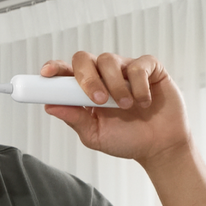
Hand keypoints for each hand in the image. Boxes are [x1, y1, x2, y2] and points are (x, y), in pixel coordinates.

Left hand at [40, 52, 191, 165]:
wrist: (159, 147)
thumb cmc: (126, 139)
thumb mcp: (95, 134)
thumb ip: (75, 119)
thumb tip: (50, 106)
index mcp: (85, 90)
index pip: (65, 71)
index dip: (54, 68)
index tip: (46, 74)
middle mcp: (103, 75)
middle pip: (83, 59)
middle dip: (87, 78)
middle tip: (98, 100)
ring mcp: (125, 69)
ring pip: (109, 60)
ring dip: (115, 86)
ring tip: (126, 107)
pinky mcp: (150, 69)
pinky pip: (138, 65)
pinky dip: (139, 85)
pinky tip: (144, 102)